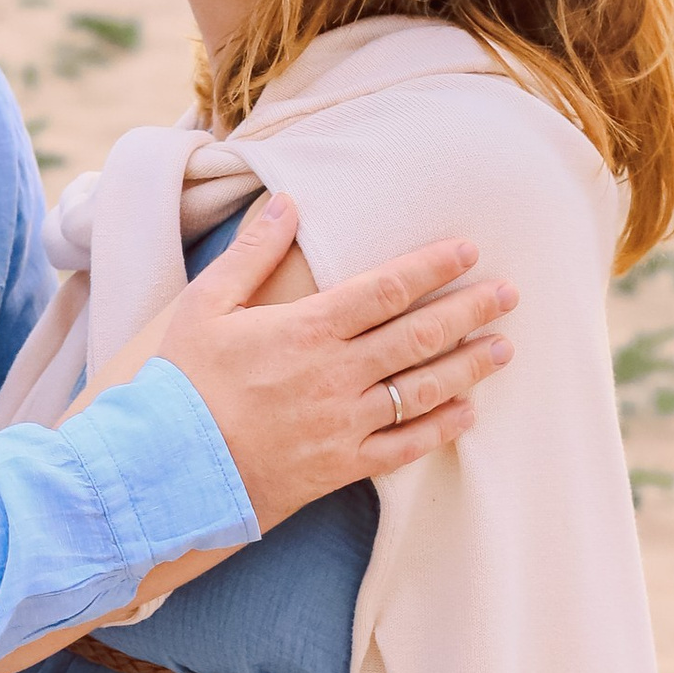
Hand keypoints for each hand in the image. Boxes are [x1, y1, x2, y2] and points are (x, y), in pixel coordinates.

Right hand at [158, 194, 515, 532]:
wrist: (163, 471)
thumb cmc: (179, 384)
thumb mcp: (204, 306)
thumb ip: (251, 253)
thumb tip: (288, 202)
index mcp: (306, 329)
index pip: (385, 288)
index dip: (433, 267)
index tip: (469, 252)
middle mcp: (335, 374)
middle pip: (418, 335)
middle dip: (469, 311)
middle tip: (510, 294)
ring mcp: (342, 423)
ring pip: (422, 389)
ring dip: (469, 366)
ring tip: (504, 348)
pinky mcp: (339, 467)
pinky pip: (404, 447)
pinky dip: (440, 429)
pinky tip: (467, 412)